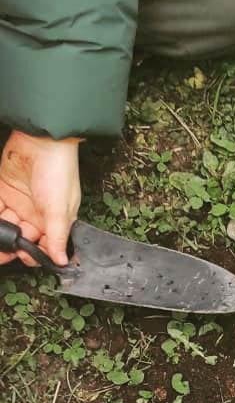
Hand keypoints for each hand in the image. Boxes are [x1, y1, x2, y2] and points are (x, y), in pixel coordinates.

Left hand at [0, 130, 80, 265]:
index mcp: (55, 222)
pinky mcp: (4, 190)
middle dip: (12, 247)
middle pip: (23, 238)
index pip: (45, 246)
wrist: (42, 142)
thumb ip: (58, 237)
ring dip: (0, 234)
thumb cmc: (59, 173)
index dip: (35, 255)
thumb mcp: (60, 210)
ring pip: (6, 225)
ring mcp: (20, 203)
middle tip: (3, 253)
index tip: (24, 257)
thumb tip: (61, 261)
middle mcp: (38, 215)